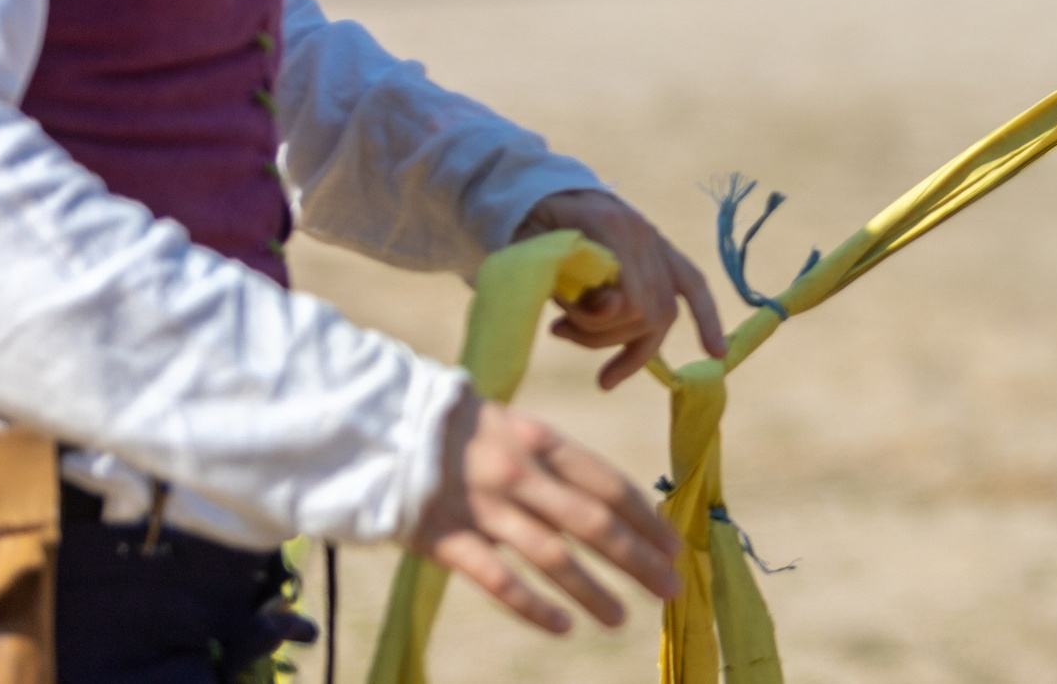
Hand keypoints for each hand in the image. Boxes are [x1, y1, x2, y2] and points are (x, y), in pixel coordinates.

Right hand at [411, 390, 683, 633]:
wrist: (381, 429)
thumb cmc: (461, 433)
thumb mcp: (516, 429)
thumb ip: (558, 464)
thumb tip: (615, 503)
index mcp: (542, 441)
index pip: (609, 483)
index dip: (646, 518)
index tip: (675, 547)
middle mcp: (520, 473)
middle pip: (593, 522)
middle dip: (638, 559)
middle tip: (671, 589)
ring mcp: (484, 506)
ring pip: (552, 555)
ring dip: (592, 590)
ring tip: (622, 618)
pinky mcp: (446, 538)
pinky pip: (497, 578)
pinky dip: (532, 606)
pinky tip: (562, 627)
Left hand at [515, 190, 727, 387]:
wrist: (542, 188)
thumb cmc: (530, 223)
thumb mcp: (535, 251)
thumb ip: (571, 282)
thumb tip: (615, 308)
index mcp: (612, 228)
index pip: (632, 301)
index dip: (599, 325)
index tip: (558, 325)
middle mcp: (644, 235)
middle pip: (650, 312)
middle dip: (604, 336)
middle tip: (560, 330)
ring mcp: (656, 241)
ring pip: (665, 312)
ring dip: (626, 341)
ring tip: (576, 334)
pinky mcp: (662, 250)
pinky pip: (694, 287)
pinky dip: (706, 319)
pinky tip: (716, 351)